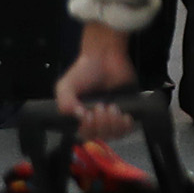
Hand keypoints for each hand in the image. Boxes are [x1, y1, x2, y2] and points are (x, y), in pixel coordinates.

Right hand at [54, 24, 138, 143]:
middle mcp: (98, 119)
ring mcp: (114, 115)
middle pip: (101, 137)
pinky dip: (127, 126)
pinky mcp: (129, 108)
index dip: (88, 130)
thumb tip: (80, 117)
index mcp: (81, 116)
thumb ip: (64, 102)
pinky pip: (129, 128)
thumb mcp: (66, 86)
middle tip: (101, 106)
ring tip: (112, 107)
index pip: (85, 136)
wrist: (105, 56)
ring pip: (115, 134)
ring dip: (114, 124)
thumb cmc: (84, 71)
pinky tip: (124, 115)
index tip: (89, 114)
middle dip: (101, 124)